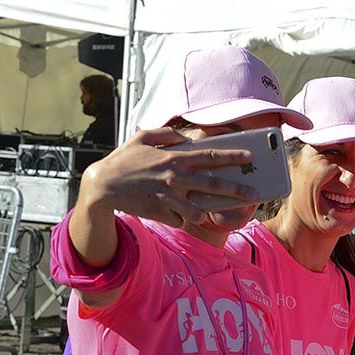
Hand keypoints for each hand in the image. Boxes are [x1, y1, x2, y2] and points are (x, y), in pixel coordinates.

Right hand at [80, 128, 257, 226]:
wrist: (102, 186)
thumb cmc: (123, 160)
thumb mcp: (142, 137)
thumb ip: (166, 134)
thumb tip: (184, 138)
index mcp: (175, 157)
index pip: (212, 157)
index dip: (234, 157)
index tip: (250, 157)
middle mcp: (176, 177)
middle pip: (215, 185)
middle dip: (238, 190)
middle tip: (253, 193)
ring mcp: (169, 197)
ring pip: (199, 210)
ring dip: (203, 211)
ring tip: (202, 210)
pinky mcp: (161, 213)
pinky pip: (179, 220)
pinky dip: (179, 218)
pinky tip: (171, 213)